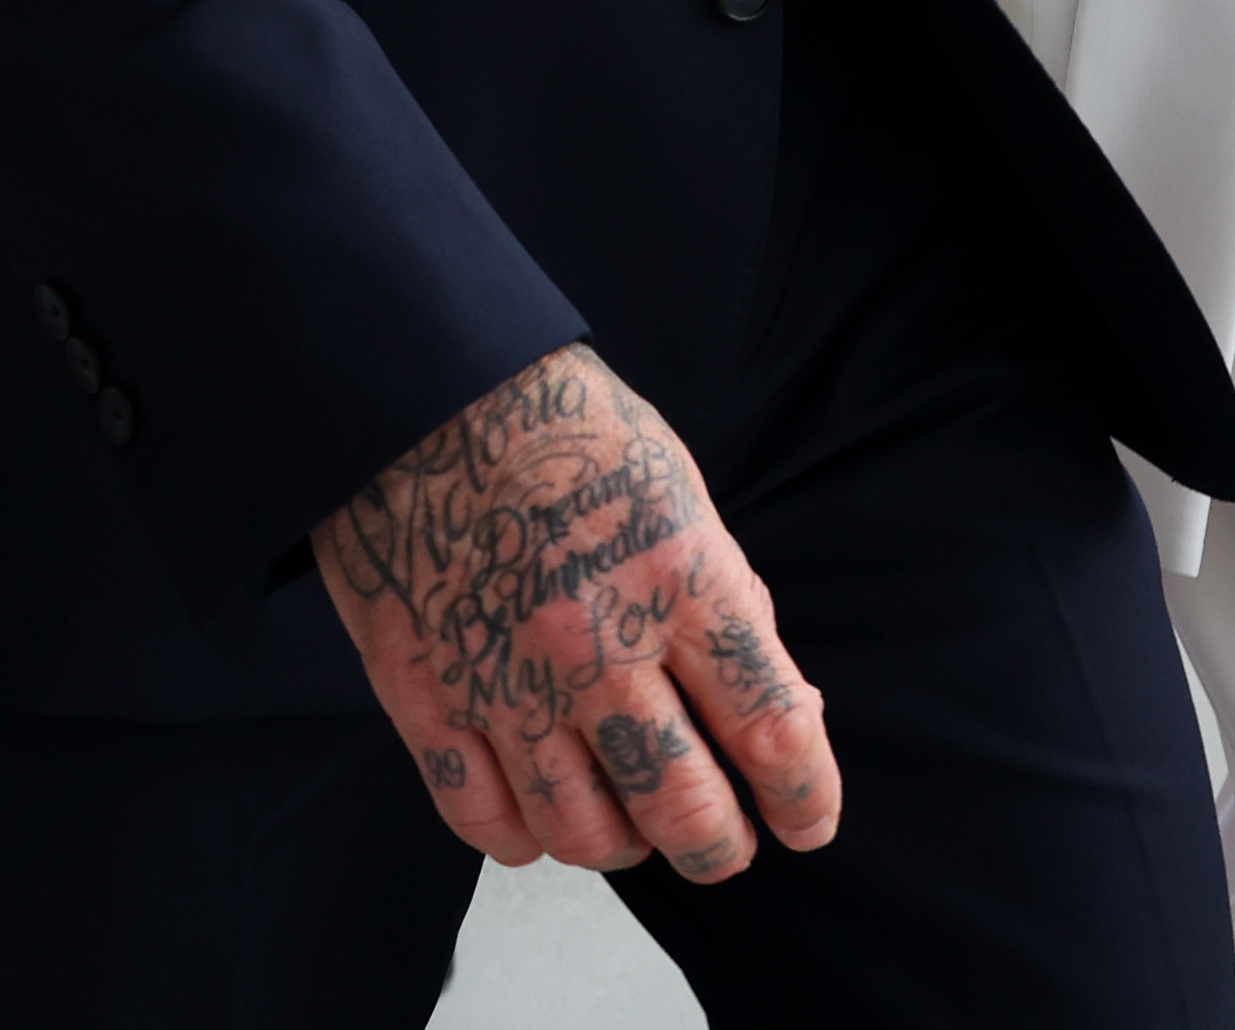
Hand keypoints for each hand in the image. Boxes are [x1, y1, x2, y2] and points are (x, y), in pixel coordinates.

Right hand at [314, 344, 839, 884]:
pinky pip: (488, 824)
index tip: (809, 820)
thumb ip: (726, 600)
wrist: (426, 386)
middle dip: (721, 847)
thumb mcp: (678, 491)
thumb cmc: (563, 428)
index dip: (805, 795)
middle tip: (728, 846)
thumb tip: (781, 709)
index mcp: (677, 575)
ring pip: (585, 836)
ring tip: (636, 829)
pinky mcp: (427, 699)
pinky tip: (546, 815)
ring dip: (626, 848)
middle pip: (683, 809)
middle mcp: (596, 642)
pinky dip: (528, 839)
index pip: (771, 727)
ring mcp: (506, 679)